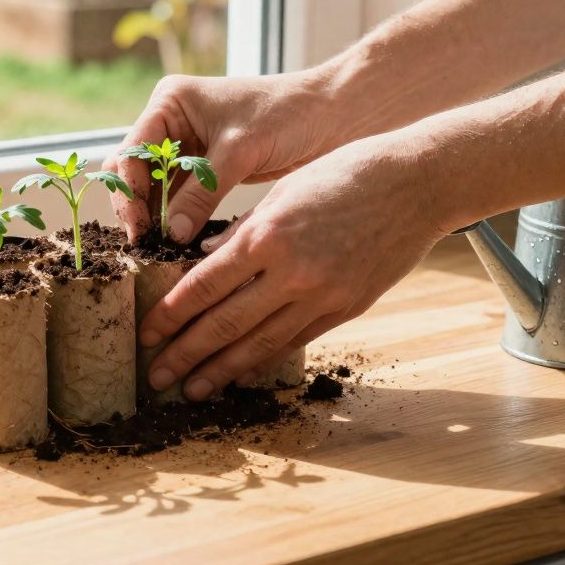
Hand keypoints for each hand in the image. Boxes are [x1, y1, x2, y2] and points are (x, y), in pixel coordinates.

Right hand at [107, 70, 344, 243]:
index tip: (139, 229)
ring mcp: (185, 144)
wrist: (333, 115)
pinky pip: (177, 195)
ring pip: (153, 185)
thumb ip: (200, 193)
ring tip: (157, 247)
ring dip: (153, 214)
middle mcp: (171, 120)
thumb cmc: (288, 116)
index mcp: (171, 101)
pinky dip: (174, 215)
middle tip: (143, 242)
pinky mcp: (204, 166)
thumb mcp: (239, 152)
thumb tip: (169, 236)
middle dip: (135, 204)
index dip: (130, 191)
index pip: (132, 151)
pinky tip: (176, 240)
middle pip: (134, 169)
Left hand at [140, 133, 453, 399]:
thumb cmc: (345, 174)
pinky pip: (296, 341)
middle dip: (185, 353)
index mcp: (265, 235)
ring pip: (259, 343)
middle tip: (156, 376)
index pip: (203, 286)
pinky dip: (265, 360)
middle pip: (224, 323)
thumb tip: (204, 261)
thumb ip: (242, 230)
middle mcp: (290, 271)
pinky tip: (242, 374)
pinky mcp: (347, 308)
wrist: (416, 184)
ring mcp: (321, 295)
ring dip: (221, 370)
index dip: (170, 314)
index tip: (147, 333)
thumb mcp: (282, 191)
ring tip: (193, 389)